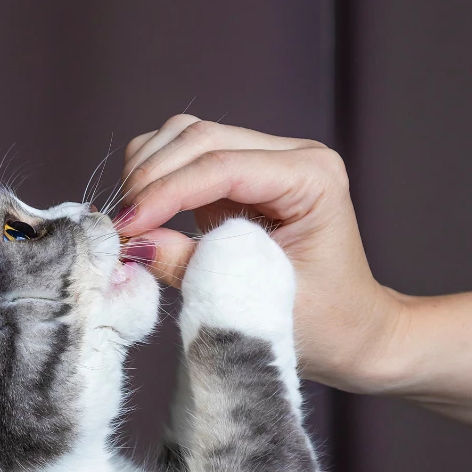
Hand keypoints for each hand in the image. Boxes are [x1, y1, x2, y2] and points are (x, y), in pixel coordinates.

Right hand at [116, 116, 405, 393]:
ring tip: (127, 225)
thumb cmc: (325, 326)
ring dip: (146, 174)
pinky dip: (154, 183)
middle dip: (149, 179)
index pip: (221, 165)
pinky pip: (185, 163)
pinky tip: (141, 219)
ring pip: (185, 138)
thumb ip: (194, 268)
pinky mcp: (241, 182)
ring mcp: (265, 164)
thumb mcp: (256, 302)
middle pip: (198, 137)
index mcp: (311, 178)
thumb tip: (136, 243)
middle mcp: (290, 157)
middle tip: (117, 229)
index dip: (165, 192)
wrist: (354, 335)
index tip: (126, 227)